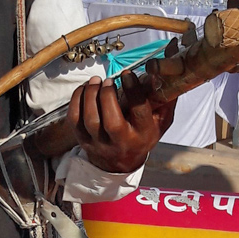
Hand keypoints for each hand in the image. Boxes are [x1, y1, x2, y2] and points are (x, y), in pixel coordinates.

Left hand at [57, 74, 174, 174]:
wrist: (120, 163)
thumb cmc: (140, 137)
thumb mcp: (159, 122)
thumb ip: (164, 101)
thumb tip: (163, 75)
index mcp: (142, 134)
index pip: (139, 112)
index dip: (133, 90)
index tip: (127, 74)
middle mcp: (120, 141)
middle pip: (111, 121)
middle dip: (108, 95)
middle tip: (108, 80)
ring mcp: (99, 143)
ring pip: (90, 120)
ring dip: (90, 95)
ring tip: (95, 81)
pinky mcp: (83, 140)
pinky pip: (74, 120)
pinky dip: (76, 101)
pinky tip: (83, 90)